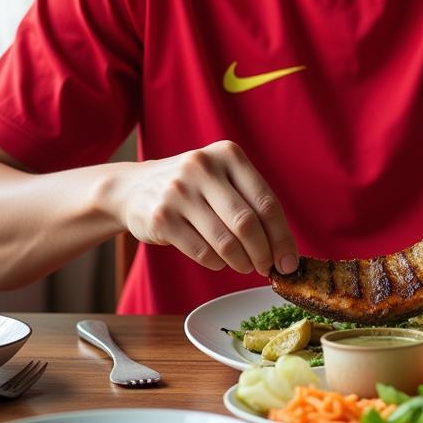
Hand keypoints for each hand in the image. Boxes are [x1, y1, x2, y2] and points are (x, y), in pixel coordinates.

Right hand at [114, 141, 297, 275]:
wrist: (134, 188)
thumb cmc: (193, 188)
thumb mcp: (222, 178)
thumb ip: (252, 205)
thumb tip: (285, 253)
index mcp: (228, 154)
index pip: (267, 202)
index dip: (282, 237)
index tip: (289, 261)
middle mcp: (203, 167)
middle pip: (247, 223)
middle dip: (263, 253)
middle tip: (267, 268)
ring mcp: (179, 192)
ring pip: (225, 242)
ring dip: (242, 262)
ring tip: (245, 266)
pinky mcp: (160, 217)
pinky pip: (202, 252)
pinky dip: (217, 263)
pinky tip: (219, 260)